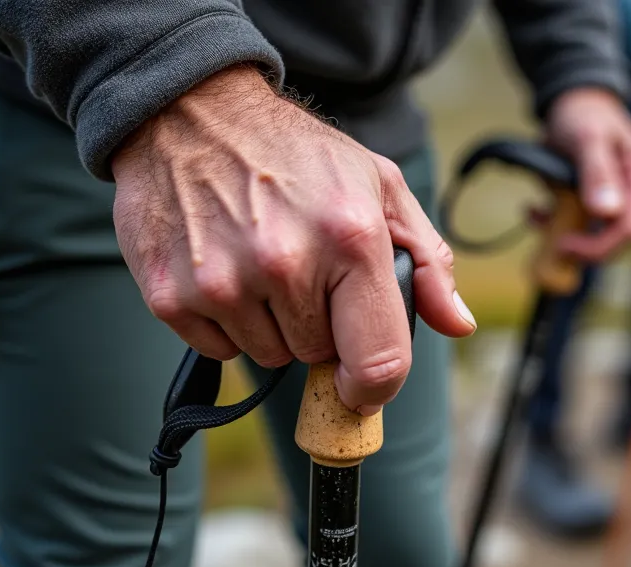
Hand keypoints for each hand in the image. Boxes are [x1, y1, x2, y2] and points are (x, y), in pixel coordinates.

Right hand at [109, 65, 476, 415]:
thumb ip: (428, 261)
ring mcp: (223, 282)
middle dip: (317, 325)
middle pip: (317, 356)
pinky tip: (223, 266)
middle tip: (301, 269)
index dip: (376, 387)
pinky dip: (224, 322)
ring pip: (266, 355)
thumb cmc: (296, 154)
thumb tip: (459, 324)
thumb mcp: (379, 185)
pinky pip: (218, 349)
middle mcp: (285, 263)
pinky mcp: (171, 296)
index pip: (378, 361)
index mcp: (350, 237)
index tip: (362, 385)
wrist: (188, 114)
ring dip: (269, 324)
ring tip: (259, 261)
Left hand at [543, 87, 630, 260]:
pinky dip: (558, 220)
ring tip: (536, 213)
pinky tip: (536, 208)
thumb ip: (597, 173)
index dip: (599, 245)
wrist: (573, 100)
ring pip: (597, 233)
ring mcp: (622, 195)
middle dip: (582, 244)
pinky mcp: (603, 198)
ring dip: (565, 229)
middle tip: (548, 243)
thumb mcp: (587, 138)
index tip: (564, 244)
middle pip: (618, 237)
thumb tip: (607, 213)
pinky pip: (583, 222)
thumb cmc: (582, 113)